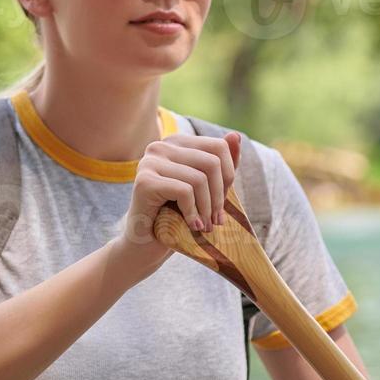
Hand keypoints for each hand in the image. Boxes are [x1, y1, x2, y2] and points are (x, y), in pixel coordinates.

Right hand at [115, 129, 242, 273]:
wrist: (146, 243)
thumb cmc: (177, 215)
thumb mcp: (206, 188)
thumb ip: (221, 163)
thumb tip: (236, 135)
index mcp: (176, 143)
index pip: (218, 147)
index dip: (228, 176)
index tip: (222, 202)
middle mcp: (160, 146)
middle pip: (211, 163)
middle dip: (219, 196)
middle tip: (216, 220)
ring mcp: (149, 162)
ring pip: (199, 179)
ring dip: (207, 209)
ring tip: (205, 226)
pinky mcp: (144, 182)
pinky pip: (184, 191)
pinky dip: (193, 213)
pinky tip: (192, 226)